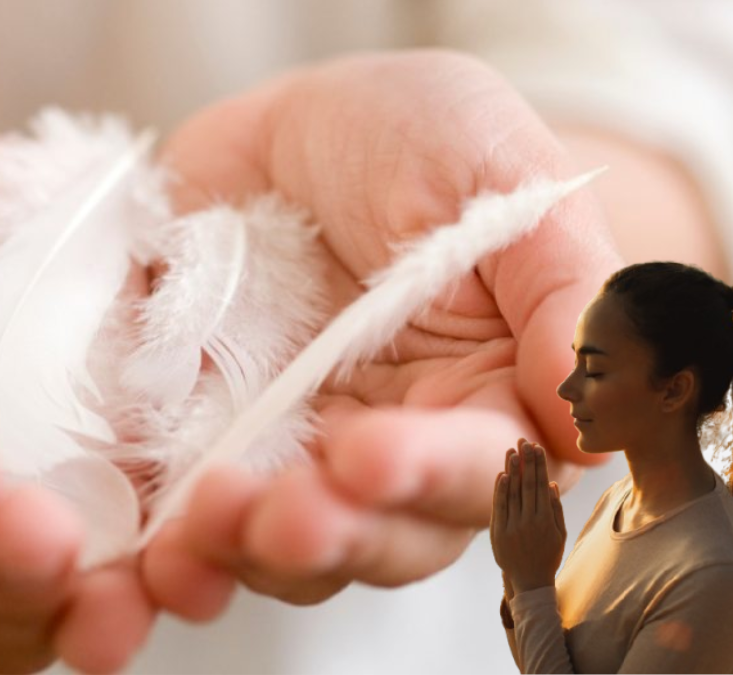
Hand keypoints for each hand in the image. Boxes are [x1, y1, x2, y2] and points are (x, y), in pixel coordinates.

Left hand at [142, 51, 619, 616]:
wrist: (298, 125)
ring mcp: (297, 450)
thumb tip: (589, 413)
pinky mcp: (211, 437)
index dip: (428, 478)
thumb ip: (561, 288)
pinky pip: (188, 511)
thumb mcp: (501, 175)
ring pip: (283, 545)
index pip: (481, 473)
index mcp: (488, 397)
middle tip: (278, 515)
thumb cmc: (421, 138)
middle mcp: (396, 446)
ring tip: (196, 529)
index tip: (369, 451)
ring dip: (241, 553)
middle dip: (330, 536)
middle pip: (380, 537)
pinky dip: (165, 539)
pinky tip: (143, 547)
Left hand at [491, 440, 566, 592]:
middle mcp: (529, 521)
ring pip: (512, 493)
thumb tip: (551, 483)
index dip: (538, 465)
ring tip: (512, 450)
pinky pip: (500, 507)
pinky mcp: (498, 532)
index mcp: (546, 520)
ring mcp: (512, 527)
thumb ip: (555, 508)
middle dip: (526, 461)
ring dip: (512, 470)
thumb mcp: (559, 534)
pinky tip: (502, 474)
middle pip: (527, 485)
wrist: (529, 581)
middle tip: (525, 440)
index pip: (540, 485)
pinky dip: (500, 490)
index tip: (537, 447)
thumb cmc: (548, 556)